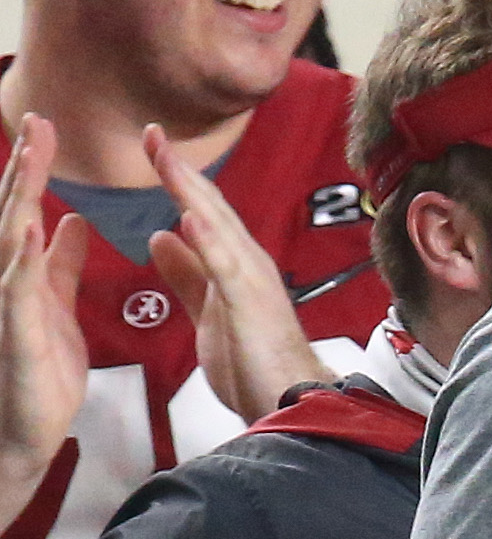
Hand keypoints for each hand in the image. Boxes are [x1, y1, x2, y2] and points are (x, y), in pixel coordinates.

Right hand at [0, 114, 88, 524]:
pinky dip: (23, 260)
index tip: (45, 127)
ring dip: (20, 199)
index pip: (26, 210)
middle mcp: (5, 280)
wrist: (22, 433)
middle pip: (12, 214)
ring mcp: (4, 306)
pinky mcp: (13, 336)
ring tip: (31, 158)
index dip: (34, 168)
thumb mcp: (58, 307)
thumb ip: (63, 264)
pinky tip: (30, 231)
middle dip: (25, 168)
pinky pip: (17, 293)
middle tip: (37, 122)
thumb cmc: (38, 373)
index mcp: (20, 272)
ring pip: (9, 242)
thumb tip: (73, 221)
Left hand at [142, 124, 331, 424]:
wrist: (292, 405)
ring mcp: (251, 281)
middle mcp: (247, 263)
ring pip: (216, 226)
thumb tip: (160, 237)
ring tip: (164, 157)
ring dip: (189, 190)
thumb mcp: (208, 312)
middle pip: (209, 206)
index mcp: (235, 265)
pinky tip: (188, 216)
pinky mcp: (250, 305)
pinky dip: (207, 240)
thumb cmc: (257, 366)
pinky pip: (225, 268)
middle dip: (179, 169)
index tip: (152, 146)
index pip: (203, 211)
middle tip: (151, 134)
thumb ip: (186, 274)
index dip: (177, 179)